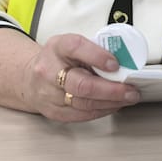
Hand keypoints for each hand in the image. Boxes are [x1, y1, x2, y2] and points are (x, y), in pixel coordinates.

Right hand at [24, 33, 140, 121]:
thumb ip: (95, 50)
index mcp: (58, 47)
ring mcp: (49, 93)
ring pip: (84, 103)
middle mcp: (49, 70)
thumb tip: (124, 61)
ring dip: (111, 102)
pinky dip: (101, 111)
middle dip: (111, 90)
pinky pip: (81, 115)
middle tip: (131, 90)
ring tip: (128, 98)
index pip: (77, 48)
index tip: (116, 64)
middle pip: (82, 84)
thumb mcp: (73, 45)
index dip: (98, 56)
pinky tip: (114, 105)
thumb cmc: (59, 59)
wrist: (30, 76)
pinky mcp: (53, 111)